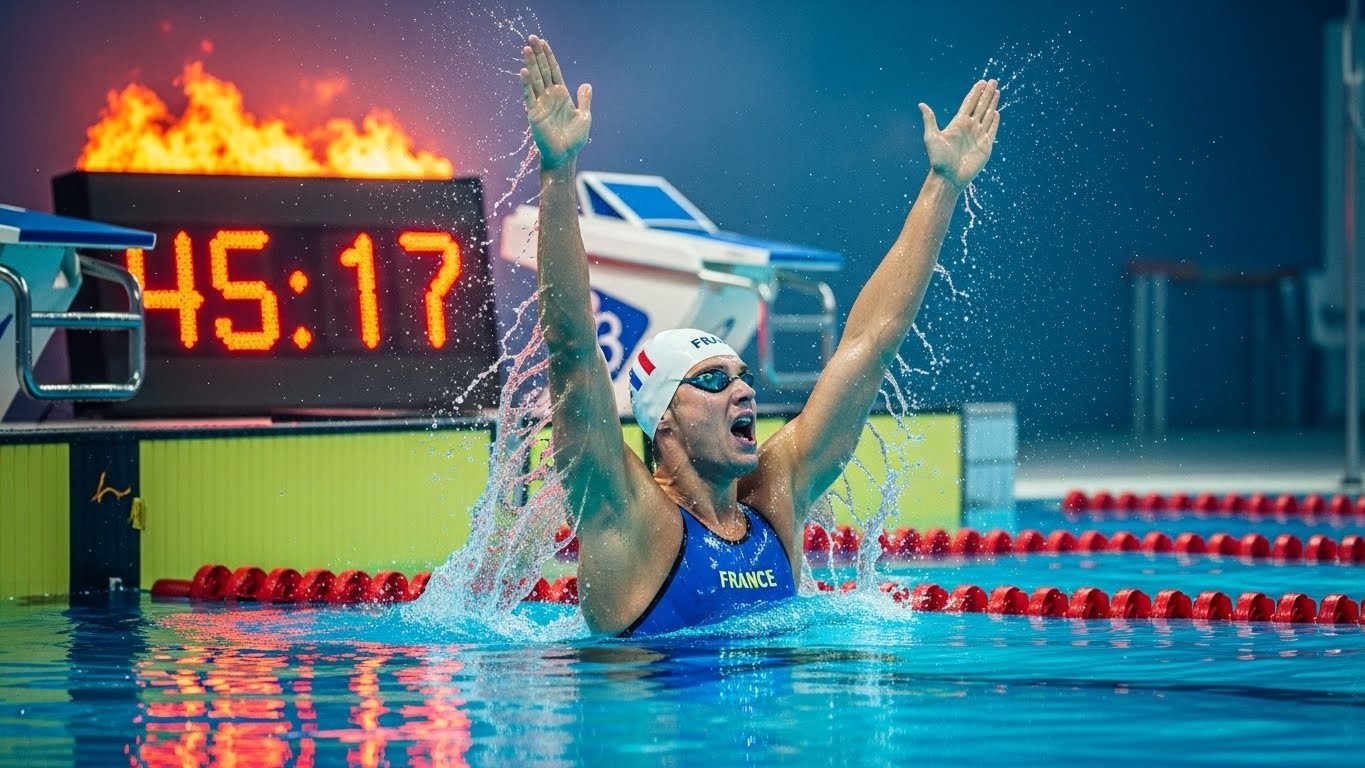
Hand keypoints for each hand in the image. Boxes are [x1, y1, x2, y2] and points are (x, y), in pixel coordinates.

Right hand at [520, 35, 592, 169]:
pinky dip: (526, 85)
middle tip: (531, 38)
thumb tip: (587, 84)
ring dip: (531, 64)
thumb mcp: (584, 117)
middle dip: (538, 55)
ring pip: (535, 80)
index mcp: (562, 95)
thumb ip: (584, 100)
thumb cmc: (574, 139)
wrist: (565, 156)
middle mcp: (549, 97)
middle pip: (543, 71)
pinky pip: (529, 97)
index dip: (549, 57)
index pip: (554, 71)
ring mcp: (541, 104)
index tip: (544, 42)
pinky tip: (524, 71)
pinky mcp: (534, 114)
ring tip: (526, 49)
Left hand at [918, 80, 999, 188]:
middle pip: (980, 106)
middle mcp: (969, 127)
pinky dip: (995, 121)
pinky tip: (997, 112)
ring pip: (987, 115)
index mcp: (958, 123)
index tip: (981, 82)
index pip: (969, 103)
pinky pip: (992, 130)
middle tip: (993, 81)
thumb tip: (921, 104)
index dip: (975, 92)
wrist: (949, 177)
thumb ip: (930, 120)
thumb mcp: (931, 138)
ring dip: (992, 103)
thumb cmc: (938, 160)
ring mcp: (978, 136)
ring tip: (997, 91)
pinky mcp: (985, 146)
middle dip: (986, 93)